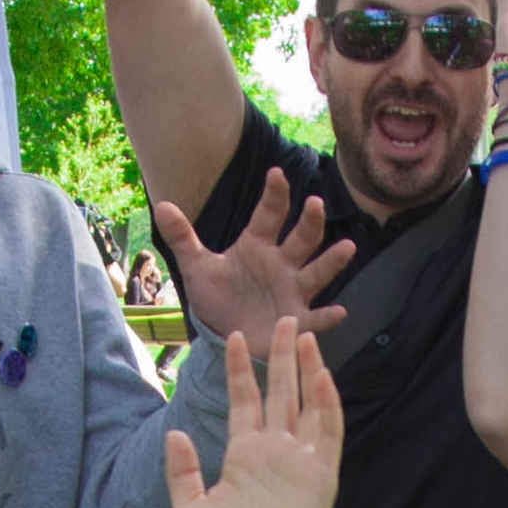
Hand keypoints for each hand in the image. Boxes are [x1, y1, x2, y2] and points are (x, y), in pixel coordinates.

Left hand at [152, 170, 359, 347]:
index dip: (274, 195)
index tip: (277, 174)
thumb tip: (161, 205)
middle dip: (309, 222)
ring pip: (317, 272)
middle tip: (315, 203)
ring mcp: (293, 290)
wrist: (225, 332)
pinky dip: (327, 316)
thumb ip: (182, 237)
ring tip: (347, 247)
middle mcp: (282, 263)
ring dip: (332, 261)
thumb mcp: (197, 267)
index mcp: (257, 245)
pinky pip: (316, 317)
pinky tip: (339, 312)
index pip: (268, 215)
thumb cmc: (217, 295)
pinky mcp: (297, 319)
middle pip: (301, 239)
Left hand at [164, 319, 345, 507]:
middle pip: (281, 392)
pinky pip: (329, 432)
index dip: (241, 370)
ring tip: (305, 337)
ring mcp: (300, 460)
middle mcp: (275, 451)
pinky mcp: (322, 474)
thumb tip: (175, 432)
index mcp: (244, 455)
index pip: (245, 400)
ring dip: (308, 371)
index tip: (234, 338)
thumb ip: (182, 470)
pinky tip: (323, 376)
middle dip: (282, 356)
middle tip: (284, 320)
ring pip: (308, 404)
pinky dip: (328, 403)